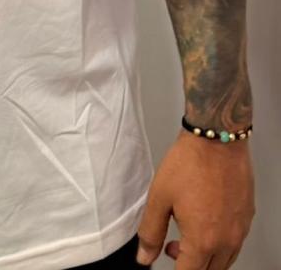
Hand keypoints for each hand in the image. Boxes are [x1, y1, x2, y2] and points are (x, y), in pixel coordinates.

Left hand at [136, 129, 254, 267]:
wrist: (217, 136)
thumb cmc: (190, 162)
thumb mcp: (159, 196)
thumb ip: (150, 231)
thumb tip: (145, 256)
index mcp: (203, 240)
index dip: (174, 269)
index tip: (166, 254)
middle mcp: (226, 240)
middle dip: (189, 265)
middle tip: (172, 245)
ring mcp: (240, 230)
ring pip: (224, 261)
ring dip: (206, 257)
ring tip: (187, 232)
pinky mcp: (247, 217)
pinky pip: (235, 244)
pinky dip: (220, 244)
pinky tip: (206, 221)